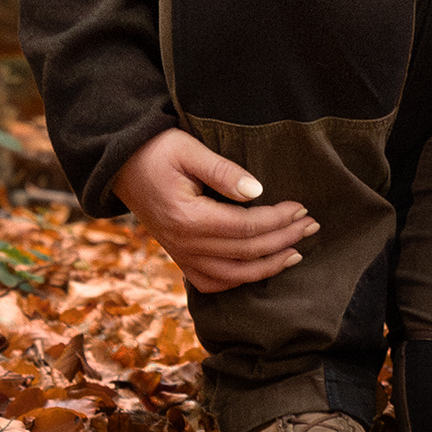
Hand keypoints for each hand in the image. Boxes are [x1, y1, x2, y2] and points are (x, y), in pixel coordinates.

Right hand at [111, 127, 316, 293]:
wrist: (120, 164)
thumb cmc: (156, 150)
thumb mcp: (188, 149)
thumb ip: (223, 171)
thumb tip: (258, 192)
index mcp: (188, 217)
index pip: (246, 227)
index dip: (278, 220)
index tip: (302, 208)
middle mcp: (184, 244)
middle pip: (246, 252)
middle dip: (284, 240)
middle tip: (311, 226)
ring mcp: (180, 254)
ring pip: (234, 275)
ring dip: (269, 266)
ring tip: (296, 253)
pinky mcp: (179, 257)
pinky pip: (213, 282)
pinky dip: (239, 280)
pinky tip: (259, 270)